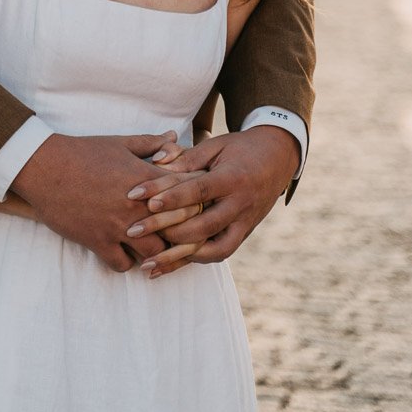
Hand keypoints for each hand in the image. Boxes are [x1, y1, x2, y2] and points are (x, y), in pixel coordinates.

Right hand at [12, 132, 180, 270]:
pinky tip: (125, 252)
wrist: (45, 167)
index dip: (195, 200)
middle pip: (177, 230)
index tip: (196, 205)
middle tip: (182, 234)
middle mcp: (136, 206)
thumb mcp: (119, 143)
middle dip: (183, 232)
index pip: (187, 194)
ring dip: (155, 250)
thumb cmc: (82, 152)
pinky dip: (127, 262)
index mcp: (145, 179)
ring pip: (154, 252)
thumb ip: (150, 143)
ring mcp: (117, 227)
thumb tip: (173, 137)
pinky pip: (123, 265)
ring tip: (153, 246)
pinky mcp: (98, 242)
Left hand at [122, 127, 300, 278]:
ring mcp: (244, 223)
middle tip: (133, 231)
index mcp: (233, 178)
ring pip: (212, 248)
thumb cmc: (240, 148)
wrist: (279, 158)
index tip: (142, 200)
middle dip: (165, 229)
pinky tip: (167, 267)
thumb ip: (187, 157)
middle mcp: (241, 205)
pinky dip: (193, 261)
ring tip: (147, 262)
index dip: (171, 196)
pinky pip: (219, 253)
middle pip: (201, 224)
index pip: (198, 190)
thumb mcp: (216, 145)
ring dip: (178, 257)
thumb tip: (155, 162)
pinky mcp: (243, 234)